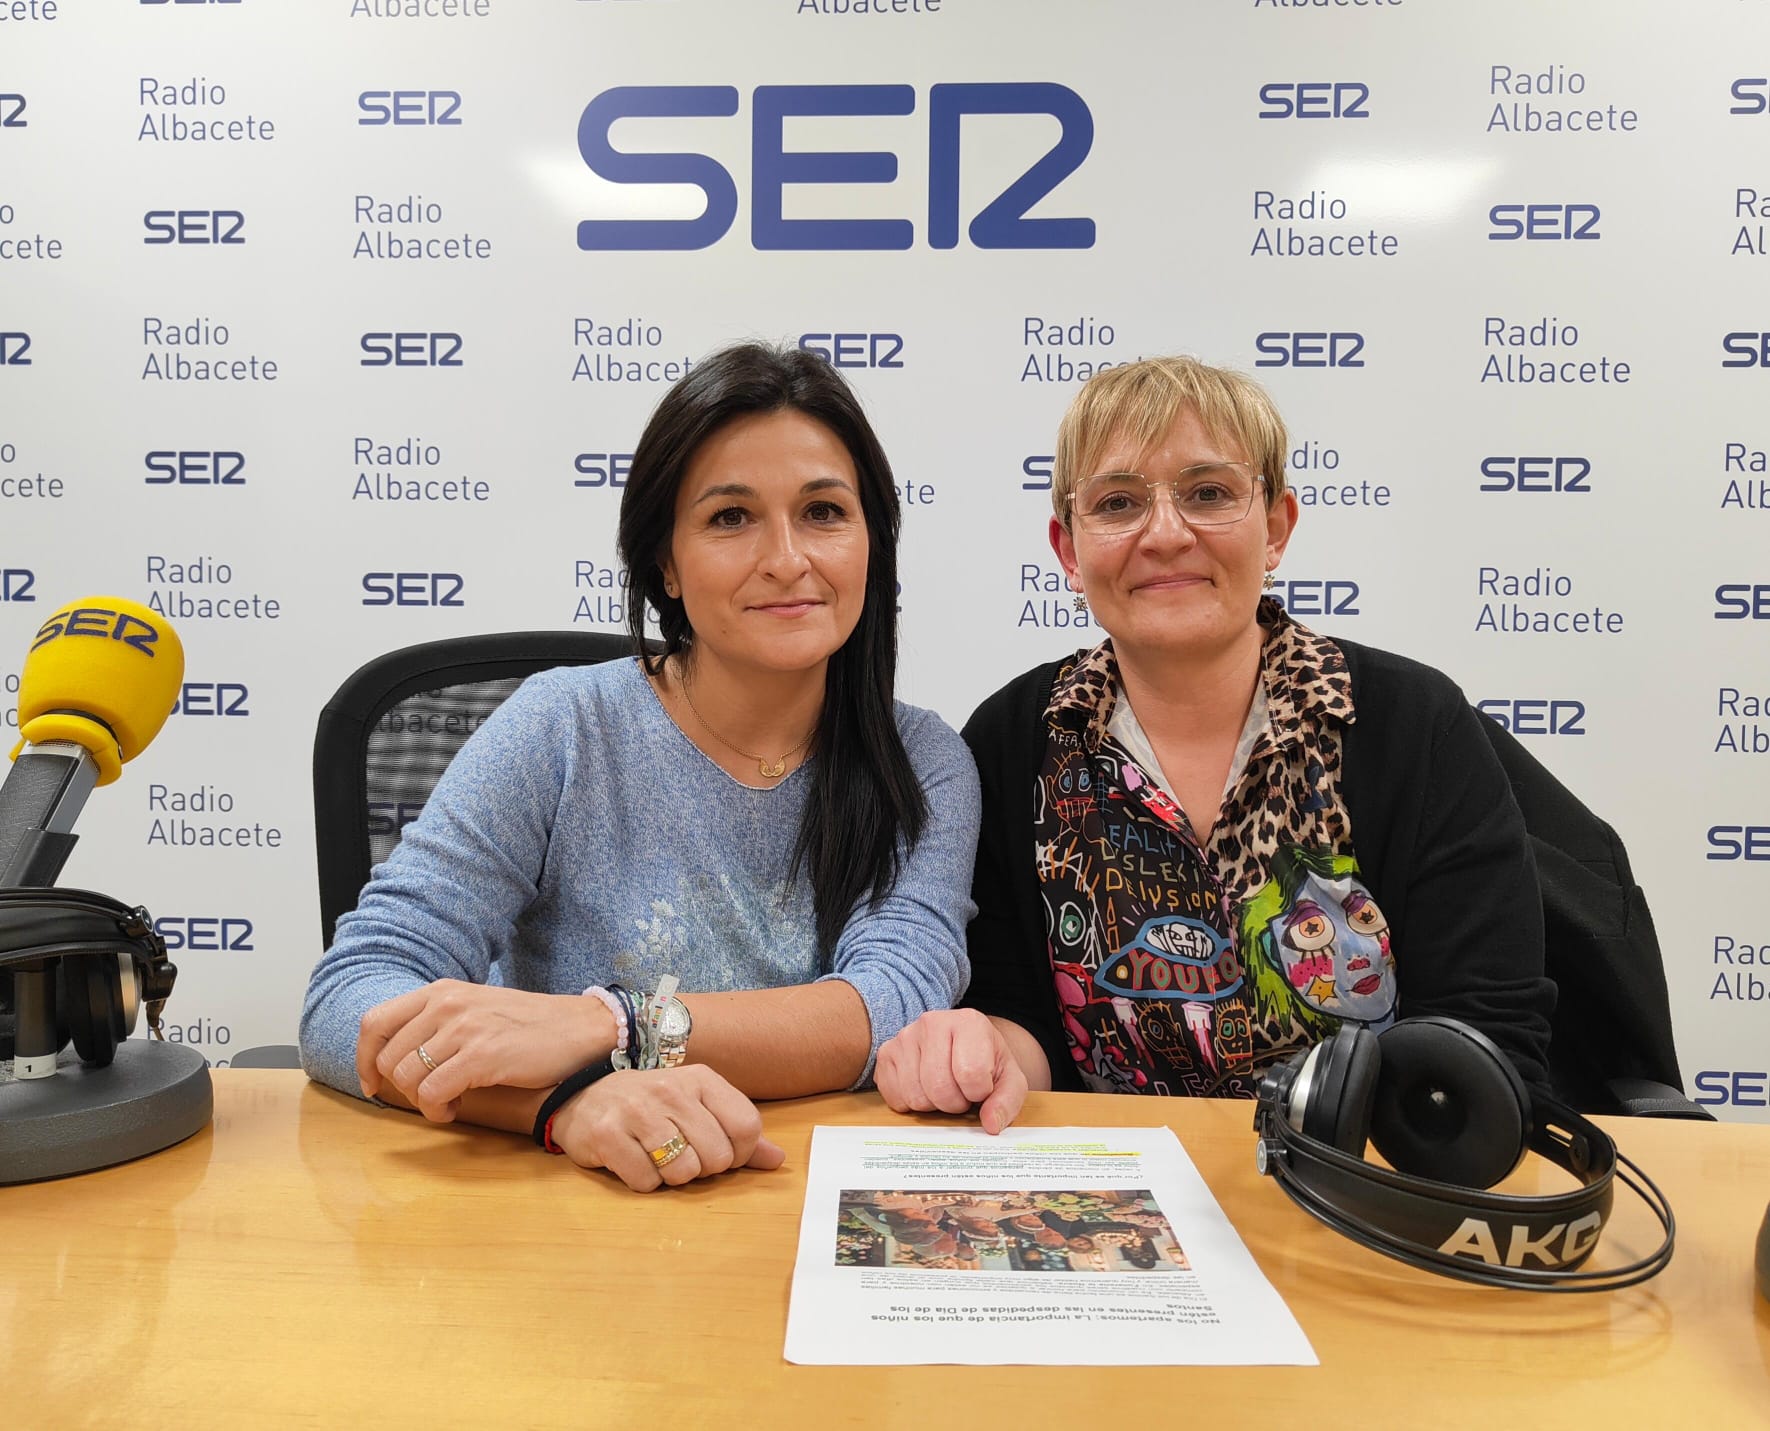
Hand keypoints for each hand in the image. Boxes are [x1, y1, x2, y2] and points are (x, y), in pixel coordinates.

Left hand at [357, 979, 613, 1120]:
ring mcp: (463, 1028)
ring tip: (446, 1104)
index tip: (373, 1084)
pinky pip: (432, 1093)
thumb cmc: (531, 1025)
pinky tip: (455, 1109)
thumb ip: (439, 1022)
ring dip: (420, 1102)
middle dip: (400, 1088)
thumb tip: (398, 1057)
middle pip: (387, 1057)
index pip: (374, 1023)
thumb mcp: (477, 1009)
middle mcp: (446, 1003)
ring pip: (406, 1077)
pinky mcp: (481, 1055)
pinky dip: (437, 1110)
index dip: (365, 1059)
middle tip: (429, 1097)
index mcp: (441, 991)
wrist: (581, 1027)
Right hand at [548, 1065, 785, 1191]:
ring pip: (683, 1173)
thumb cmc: (651, 1105)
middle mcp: (670, 1089)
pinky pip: (645, 1182)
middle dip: (704, 1169)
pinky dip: (643, 1182)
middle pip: (717, 1157)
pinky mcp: (606, 1135)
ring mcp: (637, 1111)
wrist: (583, 1096)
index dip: (739, 1153)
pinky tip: (633, 1160)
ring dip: (672, 1177)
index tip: (719, 1152)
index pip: (746, 1126)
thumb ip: (738, 1132)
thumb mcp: (698, 1106)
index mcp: (700, 1078)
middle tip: (682, 1154)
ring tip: (657, 1157)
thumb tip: (777, 1160)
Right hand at [875, 1009, 1027, 1133]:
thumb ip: (1007, 1102)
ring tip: (944, 1089)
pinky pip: (894, 1097)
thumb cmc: (987, 1064)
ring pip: (915, 1095)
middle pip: (939, 1087)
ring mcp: (905, 1036)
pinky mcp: (885, 1053)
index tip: (982, 1087)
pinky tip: (924, 1088)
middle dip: (954, 1103)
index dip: (979, 1093)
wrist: (965, 1048)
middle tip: (962, 1094)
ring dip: (933, 1105)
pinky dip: (911, 1104)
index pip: (970, 1073)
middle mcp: (932, 1022)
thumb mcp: (1010, 1080)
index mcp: (969, 1022)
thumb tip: (991, 1124)